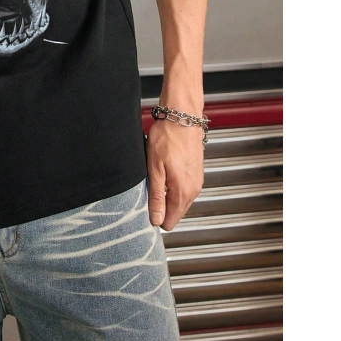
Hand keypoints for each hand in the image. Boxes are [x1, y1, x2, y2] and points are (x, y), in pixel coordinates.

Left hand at [145, 116, 204, 230]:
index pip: (170, 222)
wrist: (182, 118)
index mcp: (183, 192)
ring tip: (155, 180)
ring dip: (167, 197)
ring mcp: (196, 182)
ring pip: (179, 202)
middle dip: (161, 208)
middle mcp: (193, 190)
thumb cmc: (167, 137)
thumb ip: (156, 196)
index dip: (155, 218)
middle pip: (175, 213)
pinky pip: (184, 190)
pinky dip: (173, 187)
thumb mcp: (154, 168)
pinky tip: (164, 174)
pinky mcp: (196, 174)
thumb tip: (156, 220)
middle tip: (146, 191)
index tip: (144, 208)